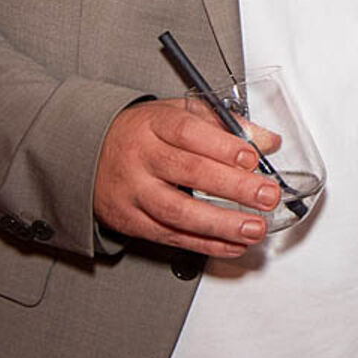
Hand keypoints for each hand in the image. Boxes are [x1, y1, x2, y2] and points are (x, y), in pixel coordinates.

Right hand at [93, 97, 281, 256]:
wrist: (89, 154)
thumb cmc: (144, 132)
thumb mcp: (180, 113)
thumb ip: (226, 124)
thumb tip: (268, 140)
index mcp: (155, 125)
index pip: (188, 133)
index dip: (222, 146)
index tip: (253, 158)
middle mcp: (141, 158)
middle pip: (189, 173)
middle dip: (234, 187)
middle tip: (266, 195)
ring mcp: (133, 192)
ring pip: (177, 211)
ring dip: (221, 224)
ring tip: (254, 228)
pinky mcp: (130, 221)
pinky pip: (170, 236)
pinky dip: (204, 244)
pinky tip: (232, 244)